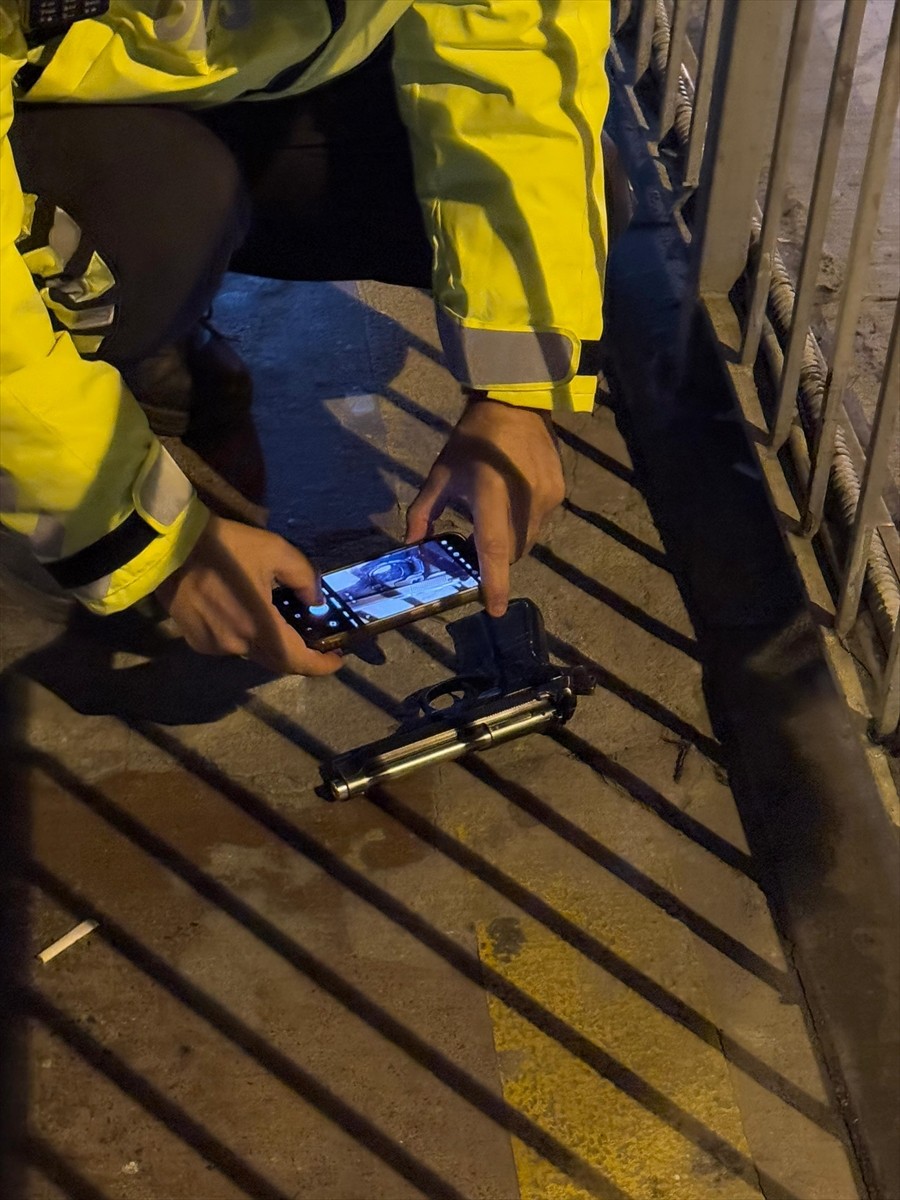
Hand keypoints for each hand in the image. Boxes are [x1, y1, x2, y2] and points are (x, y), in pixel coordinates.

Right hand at [155, 515, 342, 675]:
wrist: (169, 546)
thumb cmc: (226, 546)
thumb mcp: (276, 551)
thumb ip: (304, 578)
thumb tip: (315, 602)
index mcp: (260, 627)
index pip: (297, 661)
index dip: (321, 665)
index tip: (337, 658)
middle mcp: (238, 645)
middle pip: (277, 661)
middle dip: (299, 655)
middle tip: (316, 642)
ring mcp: (214, 646)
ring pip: (252, 652)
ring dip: (270, 642)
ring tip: (279, 621)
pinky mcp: (196, 641)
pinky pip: (230, 645)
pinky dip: (245, 636)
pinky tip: (244, 614)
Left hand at [405, 396, 564, 615]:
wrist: (515, 404)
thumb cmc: (471, 440)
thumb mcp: (440, 475)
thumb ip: (423, 513)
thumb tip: (412, 545)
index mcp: (490, 497)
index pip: (494, 550)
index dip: (494, 583)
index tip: (494, 609)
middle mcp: (523, 502)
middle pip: (512, 552)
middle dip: (496, 559)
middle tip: (477, 547)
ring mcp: (546, 498)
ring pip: (528, 539)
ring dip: (510, 541)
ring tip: (495, 517)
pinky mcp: (558, 492)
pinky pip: (540, 521)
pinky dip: (524, 522)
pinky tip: (511, 500)